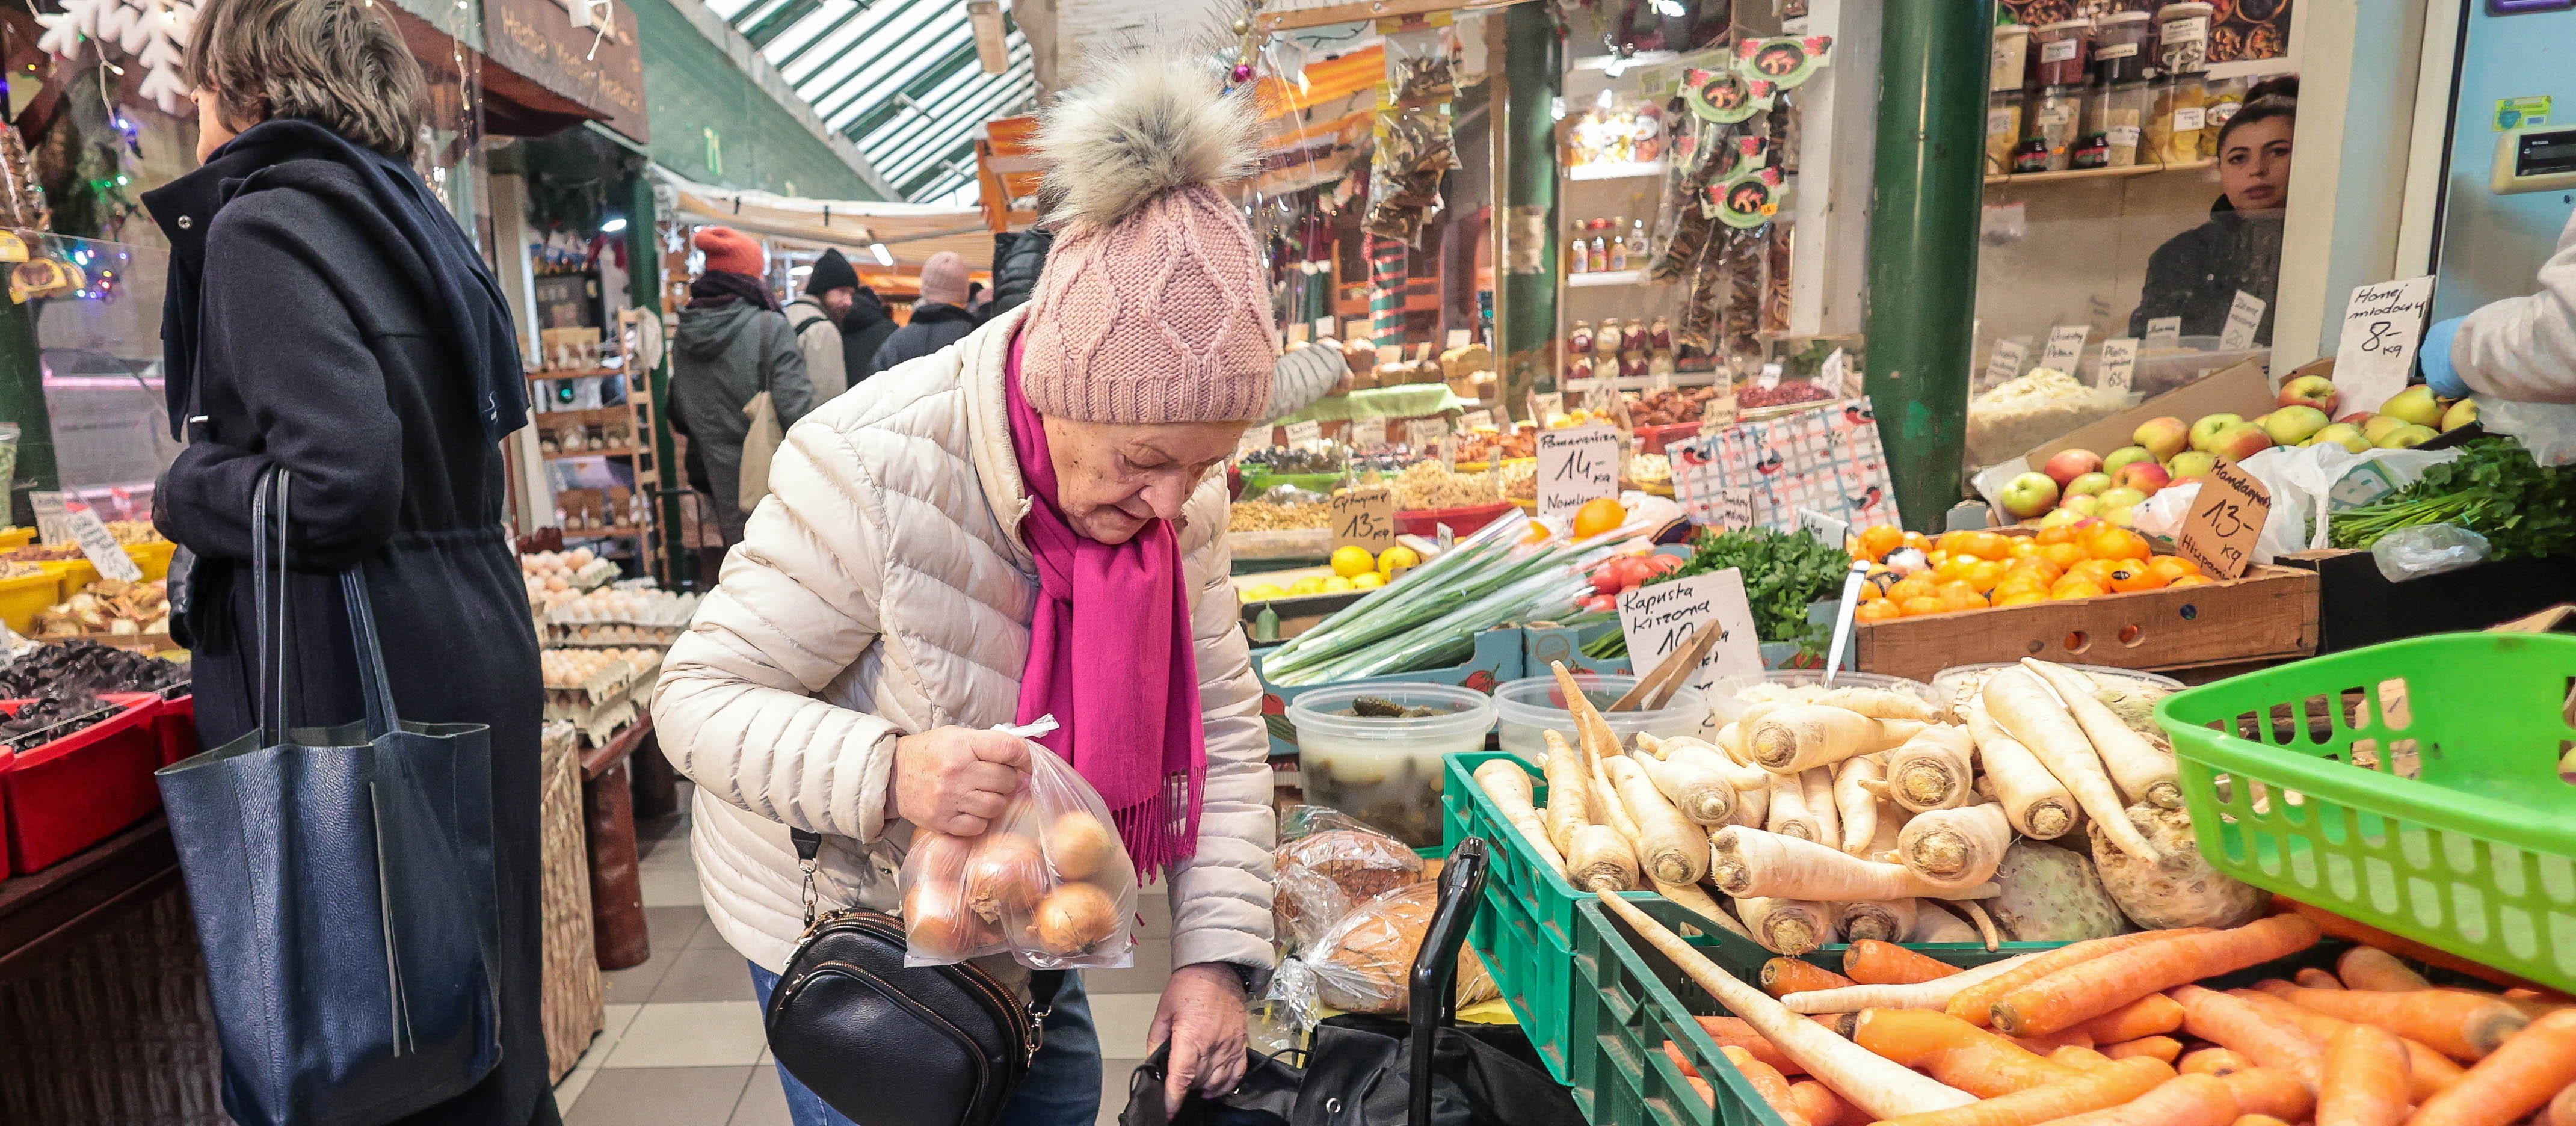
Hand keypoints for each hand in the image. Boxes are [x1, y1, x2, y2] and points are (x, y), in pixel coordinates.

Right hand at [889, 726, 1028, 835]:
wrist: (892, 775)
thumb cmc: (930, 753)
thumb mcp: (956, 736)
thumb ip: (987, 744)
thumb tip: (1022, 758)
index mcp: (962, 745)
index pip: (1008, 749)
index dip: (1026, 757)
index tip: (1028, 764)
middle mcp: (957, 772)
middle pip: (1006, 781)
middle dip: (1008, 780)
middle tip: (997, 779)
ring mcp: (950, 799)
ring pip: (996, 806)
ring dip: (997, 801)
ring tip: (985, 794)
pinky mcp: (943, 821)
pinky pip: (979, 826)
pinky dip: (980, 819)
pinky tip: (971, 809)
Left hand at [1150, 963, 1249, 1114]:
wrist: (1218, 969)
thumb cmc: (1190, 986)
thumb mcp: (1163, 1012)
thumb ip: (1156, 1041)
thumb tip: (1153, 1063)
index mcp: (1191, 1037)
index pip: (1182, 1078)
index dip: (1173, 1098)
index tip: (1168, 1110)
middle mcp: (1213, 1045)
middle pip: (1198, 1082)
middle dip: (1185, 1088)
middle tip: (1176, 1082)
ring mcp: (1229, 1045)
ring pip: (1217, 1082)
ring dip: (1203, 1088)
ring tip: (1193, 1084)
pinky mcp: (1240, 1043)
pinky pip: (1237, 1073)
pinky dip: (1226, 1085)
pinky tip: (1215, 1089)